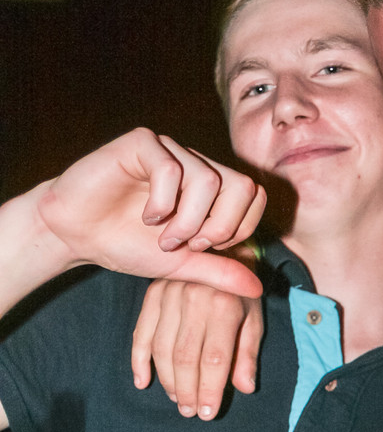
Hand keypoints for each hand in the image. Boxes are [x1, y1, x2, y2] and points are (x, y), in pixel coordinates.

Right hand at [36, 129, 264, 294]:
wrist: (76, 235)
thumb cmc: (126, 244)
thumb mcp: (181, 265)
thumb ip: (219, 272)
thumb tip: (258, 288)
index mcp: (211, 187)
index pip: (253, 196)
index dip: (237, 228)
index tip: (204, 247)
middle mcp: (195, 163)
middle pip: (242, 185)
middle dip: (220, 226)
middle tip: (188, 244)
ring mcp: (170, 150)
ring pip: (208, 181)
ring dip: (187, 221)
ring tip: (162, 236)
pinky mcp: (142, 143)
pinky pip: (171, 169)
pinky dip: (162, 204)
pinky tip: (146, 217)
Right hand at [131, 279, 263, 413]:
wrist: (222, 251)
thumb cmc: (241, 292)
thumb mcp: (253, 319)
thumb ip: (248, 354)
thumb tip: (245, 388)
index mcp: (224, 305)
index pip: (214, 358)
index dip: (210, 390)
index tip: (208, 413)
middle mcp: (194, 297)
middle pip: (185, 357)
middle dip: (186, 391)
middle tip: (189, 411)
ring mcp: (169, 294)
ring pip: (162, 348)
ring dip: (167, 380)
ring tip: (176, 399)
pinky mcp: (152, 293)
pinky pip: (140, 333)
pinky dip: (139, 360)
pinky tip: (143, 381)